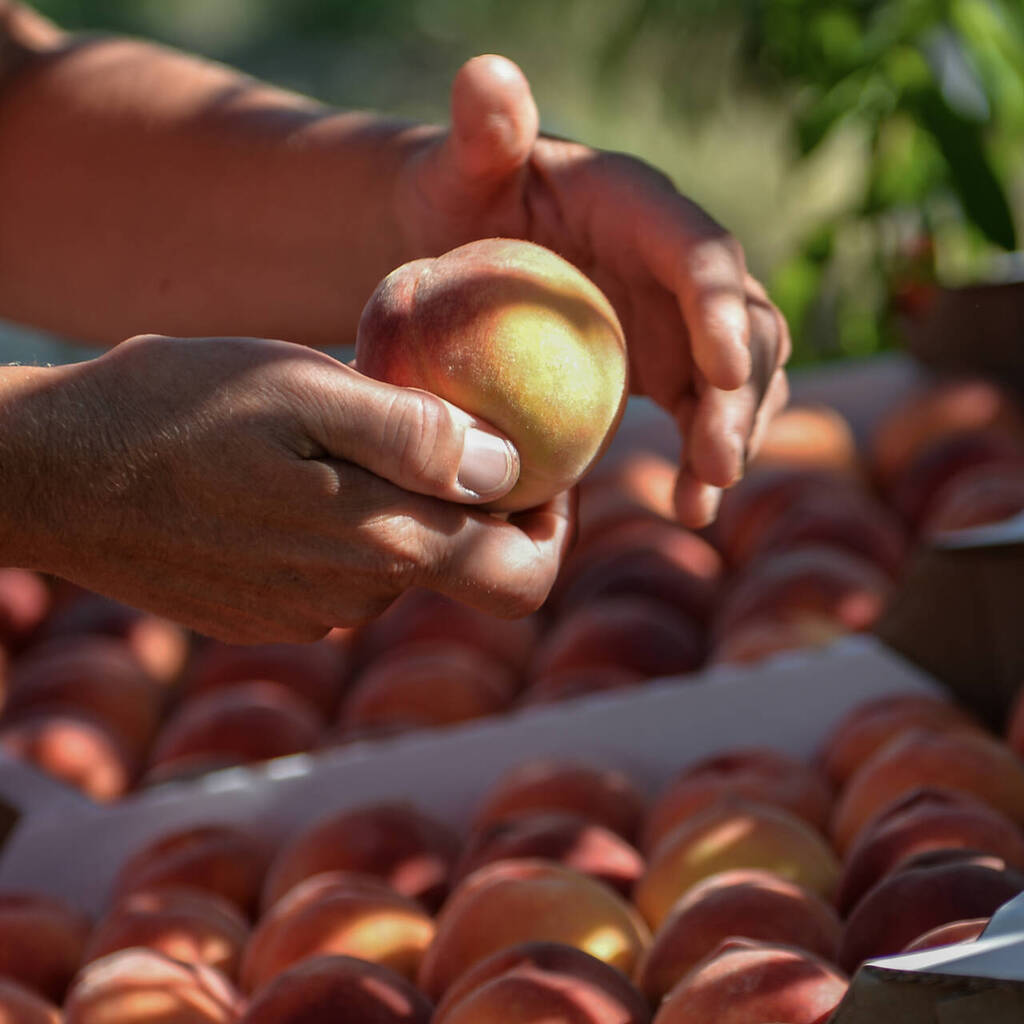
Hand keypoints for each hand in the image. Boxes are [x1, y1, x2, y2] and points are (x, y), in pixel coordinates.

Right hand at [19, 335, 569, 641]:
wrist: (50, 474)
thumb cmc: (174, 409)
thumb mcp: (301, 388)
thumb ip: (414, 438)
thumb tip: (510, 470)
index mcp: (381, 545)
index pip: (520, 578)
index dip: (550, 527)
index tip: (538, 468)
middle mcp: (354, 598)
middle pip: (461, 566)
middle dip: (473, 500)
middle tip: (446, 420)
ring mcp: (304, 614)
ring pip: (397, 563)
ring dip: (399, 502)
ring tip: (352, 431)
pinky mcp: (263, 613)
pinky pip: (339, 573)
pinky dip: (344, 522)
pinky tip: (296, 470)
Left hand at [397, 55, 790, 526]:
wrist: (463, 251)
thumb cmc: (458, 202)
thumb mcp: (460, 167)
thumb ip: (481, 130)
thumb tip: (490, 80)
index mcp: (640, 207)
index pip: (701, 250)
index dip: (721, 309)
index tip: (723, 372)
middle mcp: (676, 264)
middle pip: (743, 324)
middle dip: (743, 394)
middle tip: (716, 463)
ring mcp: (676, 321)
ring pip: (740, 380)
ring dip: (734, 438)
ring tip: (705, 501)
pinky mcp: (664, 368)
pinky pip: (703, 416)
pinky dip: (705, 461)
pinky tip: (690, 507)